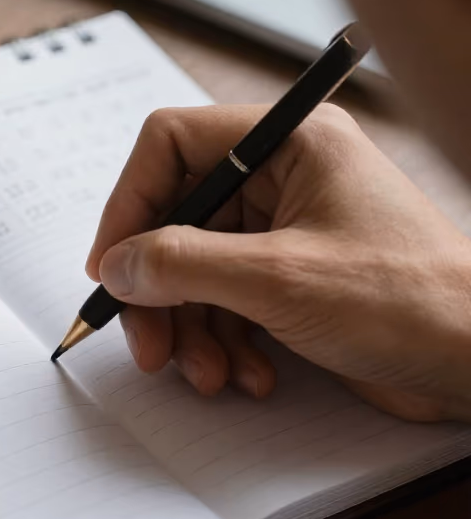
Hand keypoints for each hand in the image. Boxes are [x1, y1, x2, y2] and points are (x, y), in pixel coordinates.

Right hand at [86, 104, 470, 421]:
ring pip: (196, 271)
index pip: (171, 145)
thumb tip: (116, 264)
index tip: (110, 268)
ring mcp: (287, 230)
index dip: (129, 205)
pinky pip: (227, 302)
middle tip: (149, 348)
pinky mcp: (292, 279)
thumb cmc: (409, 301)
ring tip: (211, 376)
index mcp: (288, 142)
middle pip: (177, 221)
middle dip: (161, 293)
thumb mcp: (277, 280)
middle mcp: (283, 177)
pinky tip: (251, 376)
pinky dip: (226, 344)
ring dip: (193, 332)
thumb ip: (182, 265)